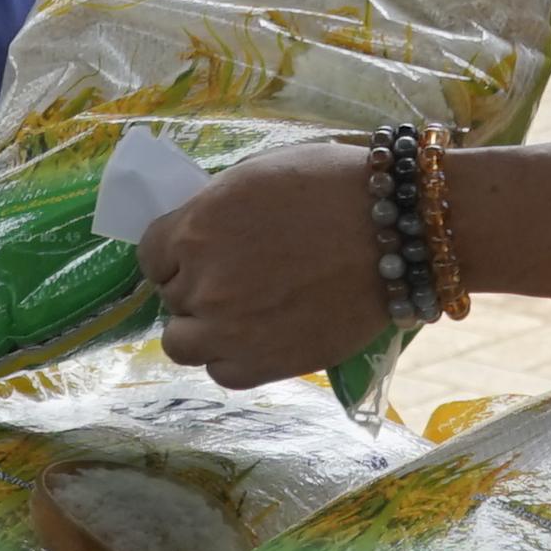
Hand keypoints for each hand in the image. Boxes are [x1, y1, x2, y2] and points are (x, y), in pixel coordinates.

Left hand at [141, 139, 400, 390]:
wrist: (400, 233)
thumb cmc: (335, 188)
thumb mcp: (258, 177)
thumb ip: (215, 211)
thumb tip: (195, 233)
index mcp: (196, 228)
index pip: (149, 253)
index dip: (173, 253)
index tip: (196, 254)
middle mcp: (203, 282)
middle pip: (170, 297)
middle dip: (195, 286)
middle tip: (235, 278)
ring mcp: (230, 329)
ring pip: (182, 344)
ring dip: (202, 329)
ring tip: (238, 316)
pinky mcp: (264, 364)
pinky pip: (222, 372)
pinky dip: (233, 358)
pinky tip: (259, 338)